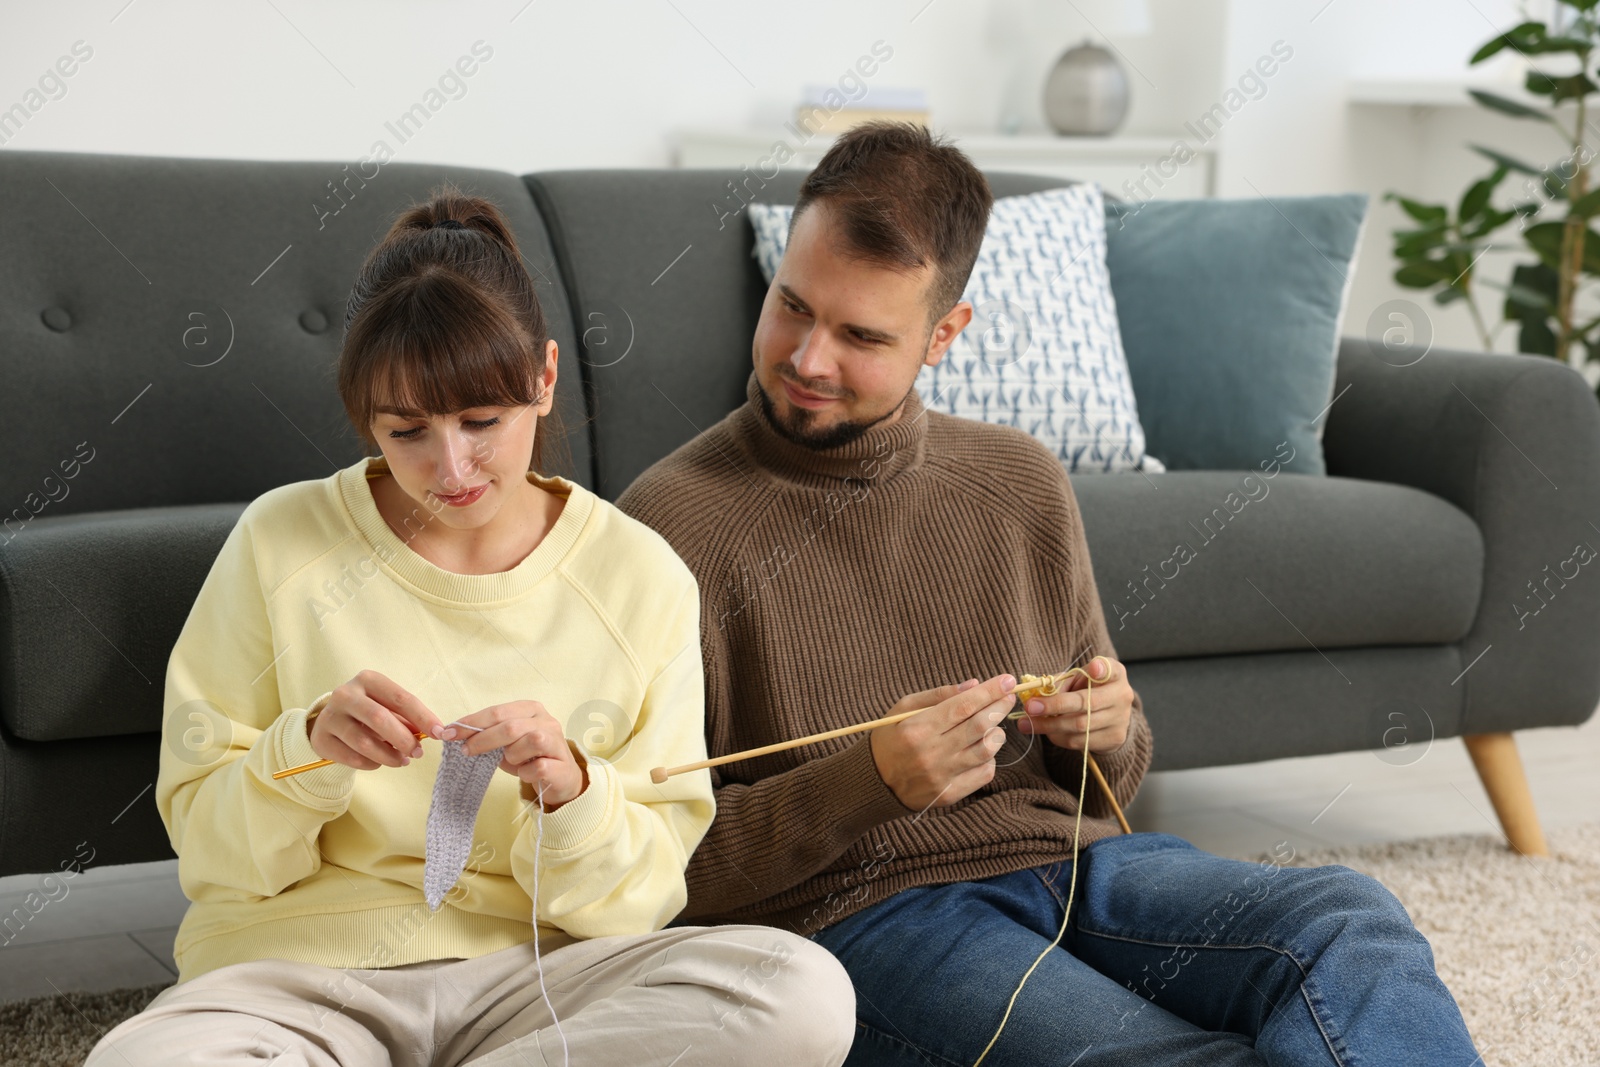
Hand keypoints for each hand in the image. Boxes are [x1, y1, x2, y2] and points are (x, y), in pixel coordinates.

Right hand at [308, 669, 444, 770]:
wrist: (330, 722)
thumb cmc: (367, 712)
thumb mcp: (387, 708)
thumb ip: (407, 718)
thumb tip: (433, 732)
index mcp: (368, 680)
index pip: (400, 698)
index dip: (423, 717)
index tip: (440, 733)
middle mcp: (346, 694)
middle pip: (380, 718)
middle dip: (404, 739)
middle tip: (418, 752)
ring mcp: (331, 716)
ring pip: (365, 743)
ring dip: (389, 756)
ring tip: (401, 761)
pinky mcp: (321, 739)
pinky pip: (353, 758)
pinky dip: (371, 764)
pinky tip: (378, 762)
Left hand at [447, 700, 587, 811]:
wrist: (559, 778)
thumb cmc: (529, 757)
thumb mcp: (507, 743)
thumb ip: (489, 734)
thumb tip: (457, 735)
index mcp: (531, 709)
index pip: (498, 711)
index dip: (472, 722)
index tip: (449, 733)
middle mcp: (546, 721)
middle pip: (511, 726)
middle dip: (483, 739)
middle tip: (465, 751)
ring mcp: (557, 741)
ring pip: (529, 742)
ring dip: (512, 756)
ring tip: (512, 761)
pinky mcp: (562, 764)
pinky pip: (537, 767)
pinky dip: (525, 772)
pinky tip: (526, 773)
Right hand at [869, 675, 1016, 811]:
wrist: (873, 782)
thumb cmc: (889, 738)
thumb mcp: (903, 708)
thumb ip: (938, 695)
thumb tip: (973, 685)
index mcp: (917, 728)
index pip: (963, 705)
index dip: (989, 691)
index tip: (1008, 680)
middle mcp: (931, 753)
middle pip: (979, 726)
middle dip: (999, 707)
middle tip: (1009, 696)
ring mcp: (941, 776)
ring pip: (986, 750)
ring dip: (996, 734)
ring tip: (993, 724)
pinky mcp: (949, 794)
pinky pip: (983, 774)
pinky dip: (990, 758)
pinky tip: (982, 749)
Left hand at [1016, 656, 1132, 752]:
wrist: (1109, 716)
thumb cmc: (1088, 691)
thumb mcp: (1077, 679)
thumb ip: (1061, 682)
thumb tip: (1039, 696)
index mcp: (1115, 674)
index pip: (1111, 668)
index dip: (1102, 669)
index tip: (1092, 669)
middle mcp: (1122, 695)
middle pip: (1087, 702)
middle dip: (1055, 705)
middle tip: (1030, 707)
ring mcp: (1121, 719)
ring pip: (1080, 726)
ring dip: (1050, 726)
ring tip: (1027, 724)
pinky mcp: (1114, 739)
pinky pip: (1080, 741)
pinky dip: (1058, 737)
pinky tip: (1047, 732)